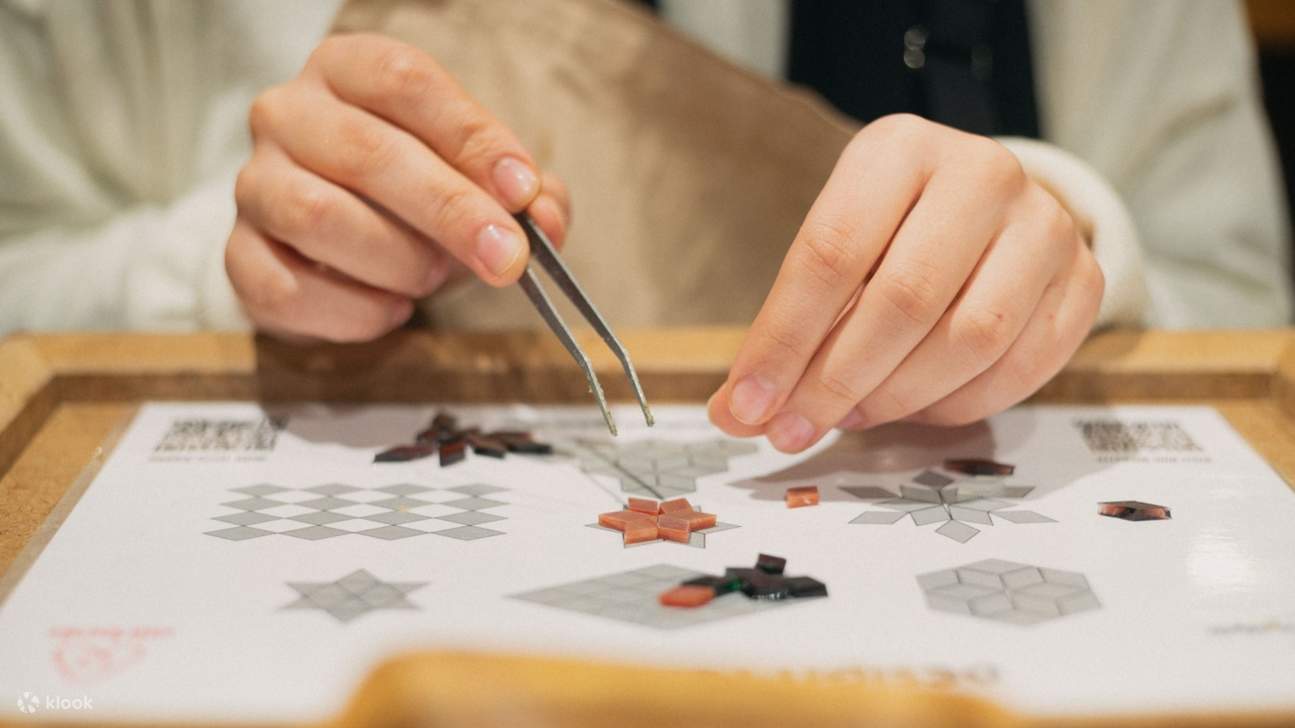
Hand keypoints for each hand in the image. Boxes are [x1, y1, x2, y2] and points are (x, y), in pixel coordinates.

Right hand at [226, 33, 569, 341]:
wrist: (338, 251)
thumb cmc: (414, 198)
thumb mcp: (476, 180)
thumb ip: (524, 195)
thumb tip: (548, 219)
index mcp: (349, 71)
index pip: (406, 83)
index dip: (471, 137)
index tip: (522, 189)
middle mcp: (288, 115)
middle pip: (366, 153)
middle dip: (449, 211)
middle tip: (506, 257)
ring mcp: (255, 184)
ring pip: (317, 217)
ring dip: (397, 259)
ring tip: (433, 277)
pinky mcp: (238, 255)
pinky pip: (287, 288)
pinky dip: (353, 310)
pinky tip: (391, 309)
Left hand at [709, 114, 1103, 450]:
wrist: (986, 207)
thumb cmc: (888, 231)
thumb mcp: (832, 251)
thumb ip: (786, 329)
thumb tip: (737, 413)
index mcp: (900, 149)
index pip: (832, 253)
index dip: (784, 341)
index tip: (746, 406)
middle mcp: (982, 173)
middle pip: (904, 300)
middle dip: (836, 381)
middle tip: (793, 429)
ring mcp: (1045, 225)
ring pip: (969, 339)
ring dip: (896, 398)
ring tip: (850, 414)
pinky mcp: (1084, 280)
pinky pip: (1019, 367)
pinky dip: (956, 405)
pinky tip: (915, 409)